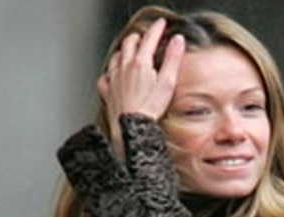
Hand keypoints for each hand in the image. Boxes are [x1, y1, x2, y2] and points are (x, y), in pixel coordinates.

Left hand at [96, 17, 185, 159]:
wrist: (131, 126)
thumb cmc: (150, 107)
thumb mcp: (168, 82)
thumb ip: (173, 59)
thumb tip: (177, 41)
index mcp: (140, 63)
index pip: (150, 39)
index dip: (157, 29)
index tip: (162, 24)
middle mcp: (124, 67)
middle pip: (129, 43)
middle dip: (138, 37)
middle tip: (146, 37)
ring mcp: (114, 78)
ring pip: (116, 56)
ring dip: (123, 51)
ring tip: (130, 52)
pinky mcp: (107, 90)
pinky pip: (105, 76)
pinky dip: (110, 72)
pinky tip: (114, 75)